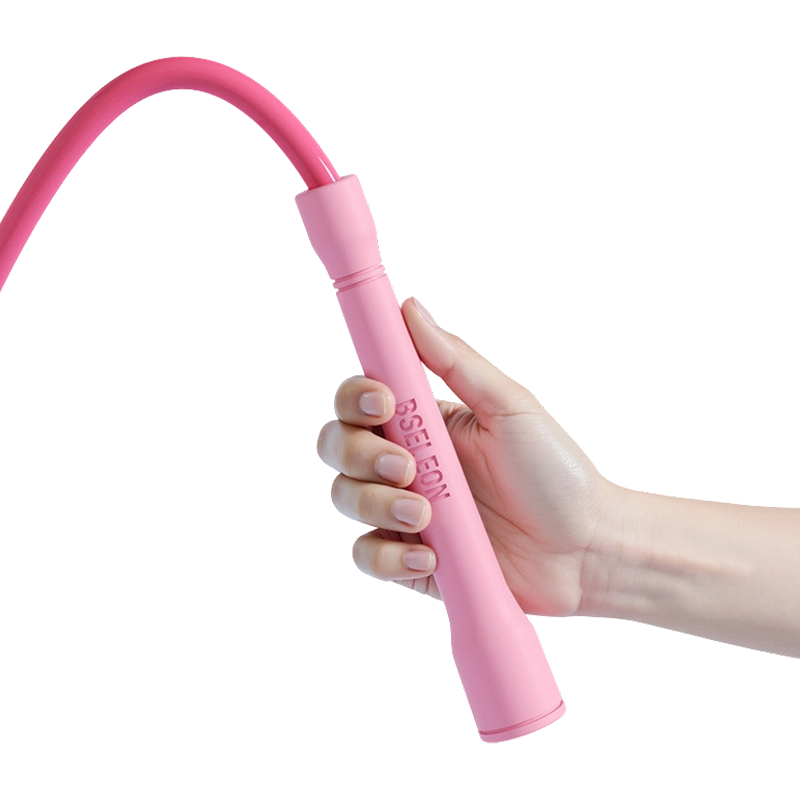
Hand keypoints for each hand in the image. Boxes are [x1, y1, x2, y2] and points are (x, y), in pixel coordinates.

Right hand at [317, 282, 613, 617]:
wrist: (585, 548)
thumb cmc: (554, 473)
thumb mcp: (507, 407)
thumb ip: (453, 361)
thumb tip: (409, 304)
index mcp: (424, 424)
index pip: (361, 401)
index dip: (356, 398)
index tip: (383, 401)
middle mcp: (406, 464)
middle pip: (339, 448)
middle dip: (360, 454)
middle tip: (406, 466)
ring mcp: (405, 511)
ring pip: (348, 500)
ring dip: (377, 505)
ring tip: (427, 515)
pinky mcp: (411, 559)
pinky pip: (369, 556)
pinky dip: (389, 557)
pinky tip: (428, 558)